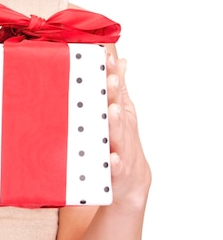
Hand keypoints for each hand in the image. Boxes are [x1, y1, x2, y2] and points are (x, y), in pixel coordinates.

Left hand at [106, 54, 150, 209]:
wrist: (131, 180)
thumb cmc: (123, 140)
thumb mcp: (124, 112)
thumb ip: (119, 87)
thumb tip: (120, 60)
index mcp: (119, 113)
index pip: (116, 91)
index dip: (113, 74)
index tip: (107, 58)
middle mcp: (120, 128)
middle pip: (117, 109)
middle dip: (114, 93)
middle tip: (110, 79)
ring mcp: (120, 148)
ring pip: (117, 134)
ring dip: (115, 122)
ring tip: (113, 110)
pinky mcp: (116, 170)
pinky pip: (115, 166)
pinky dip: (114, 162)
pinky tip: (112, 157)